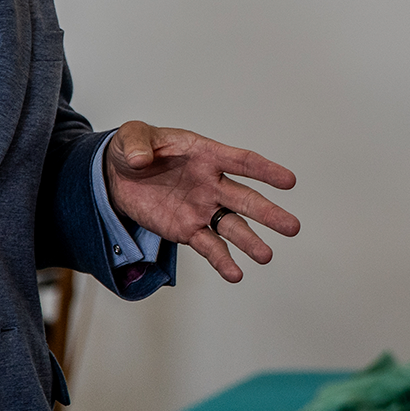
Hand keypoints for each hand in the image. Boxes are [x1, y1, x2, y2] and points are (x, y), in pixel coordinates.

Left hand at [103, 121, 298, 281]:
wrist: (117, 177)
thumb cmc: (134, 150)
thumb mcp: (131, 136)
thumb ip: (137, 145)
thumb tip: (140, 159)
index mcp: (205, 155)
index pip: (241, 161)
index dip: (265, 170)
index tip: (289, 181)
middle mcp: (211, 183)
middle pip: (245, 199)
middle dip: (269, 213)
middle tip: (292, 227)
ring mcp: (202, 209)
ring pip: (232, 226)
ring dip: (250, 241)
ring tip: (266, 256)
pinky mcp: (188, 230)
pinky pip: (209, 246)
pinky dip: (222, 260)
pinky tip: (235, 274)